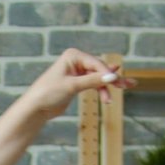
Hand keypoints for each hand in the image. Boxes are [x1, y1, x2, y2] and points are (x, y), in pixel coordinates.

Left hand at [17, 48, 132, 122]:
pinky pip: (93, 84)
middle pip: (99, 69)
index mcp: (73, 55)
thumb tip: (112, 75)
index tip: (118, 82)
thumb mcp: (72, 86)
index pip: (96, 63)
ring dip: (107, 87)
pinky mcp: (77, 83)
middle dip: (113, 78)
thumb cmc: (48, 93)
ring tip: (121, 93)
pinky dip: (101, 90)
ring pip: (98, 78)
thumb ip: (92, 80)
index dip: (108, 73)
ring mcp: (77, 72)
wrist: (35, 108)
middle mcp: (76, 61)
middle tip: (130, 85)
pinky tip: (109, 95)